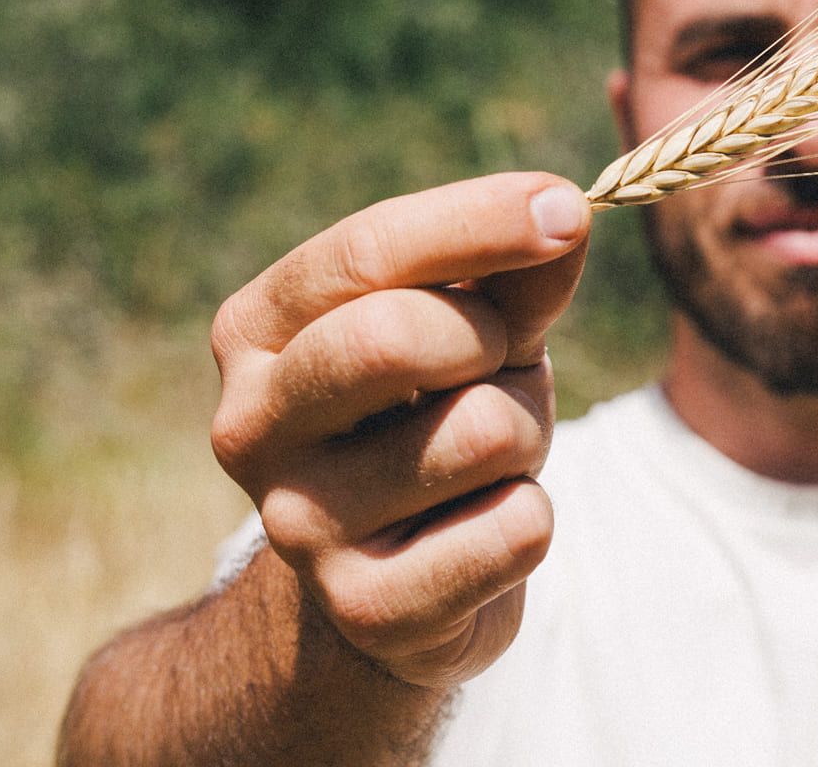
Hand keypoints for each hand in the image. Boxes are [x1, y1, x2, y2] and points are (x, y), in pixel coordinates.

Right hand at [208, 172, 589, 687]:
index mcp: (256, 330)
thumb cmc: (433, 415)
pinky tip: (481, 530)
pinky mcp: (366, 609)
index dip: (479, 221)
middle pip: (393, 335)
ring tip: (488, 458)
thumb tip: (564, 215)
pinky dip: (531, 517)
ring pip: (482, 433)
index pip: (367, 249)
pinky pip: (514, 529)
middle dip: (490, 340)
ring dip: (526, 432)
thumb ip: (514, 273)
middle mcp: (250, 426)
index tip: (567, 208)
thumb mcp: (472, 329)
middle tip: (498, 365)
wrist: (393, 585)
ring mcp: (298, 526)